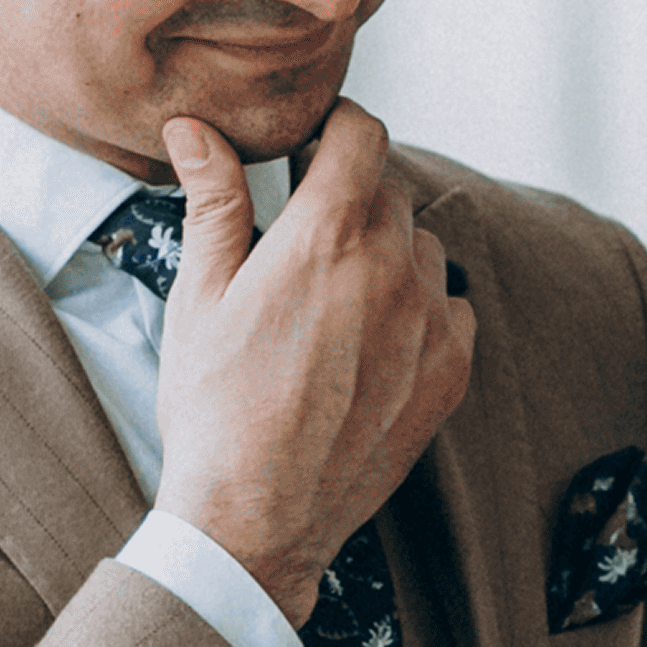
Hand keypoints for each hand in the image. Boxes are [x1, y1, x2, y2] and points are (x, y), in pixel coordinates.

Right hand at [152, 102, 473, 618]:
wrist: (256, 519)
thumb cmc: (214, 409)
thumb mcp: (199, 296)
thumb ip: (213, 202)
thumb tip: (194, 128)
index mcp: (325, 238)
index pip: (362, 136)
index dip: (339, 127)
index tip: (317, 143)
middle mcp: (390, 270)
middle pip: (389, 194)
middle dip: (351, 201)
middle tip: (307, 241)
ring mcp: (429, 324)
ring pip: (423, 249)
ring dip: (389, 256)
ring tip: (337, 302)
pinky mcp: (451, 373)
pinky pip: (452, 308)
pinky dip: (421, 310)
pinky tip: (374, 344)